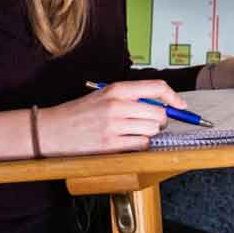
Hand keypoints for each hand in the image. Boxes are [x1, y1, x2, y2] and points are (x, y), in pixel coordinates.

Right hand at [34, 79, 186, 155]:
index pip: (157, 87)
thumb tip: (162, 103)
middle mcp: (117, 105)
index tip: (182, 105)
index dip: (174, 97)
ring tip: (134, 131)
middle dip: (161, 120)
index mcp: (117, 89)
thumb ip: (131, 96)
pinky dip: (140, 144)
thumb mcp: (105, 95)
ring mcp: (113, 126)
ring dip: (149, 133)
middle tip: (152, 122)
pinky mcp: (109, 145)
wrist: (51, 130)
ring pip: (152, 130)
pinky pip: (140, 145)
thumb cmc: (80, 112)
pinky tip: (128, 141)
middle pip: (159, 112)